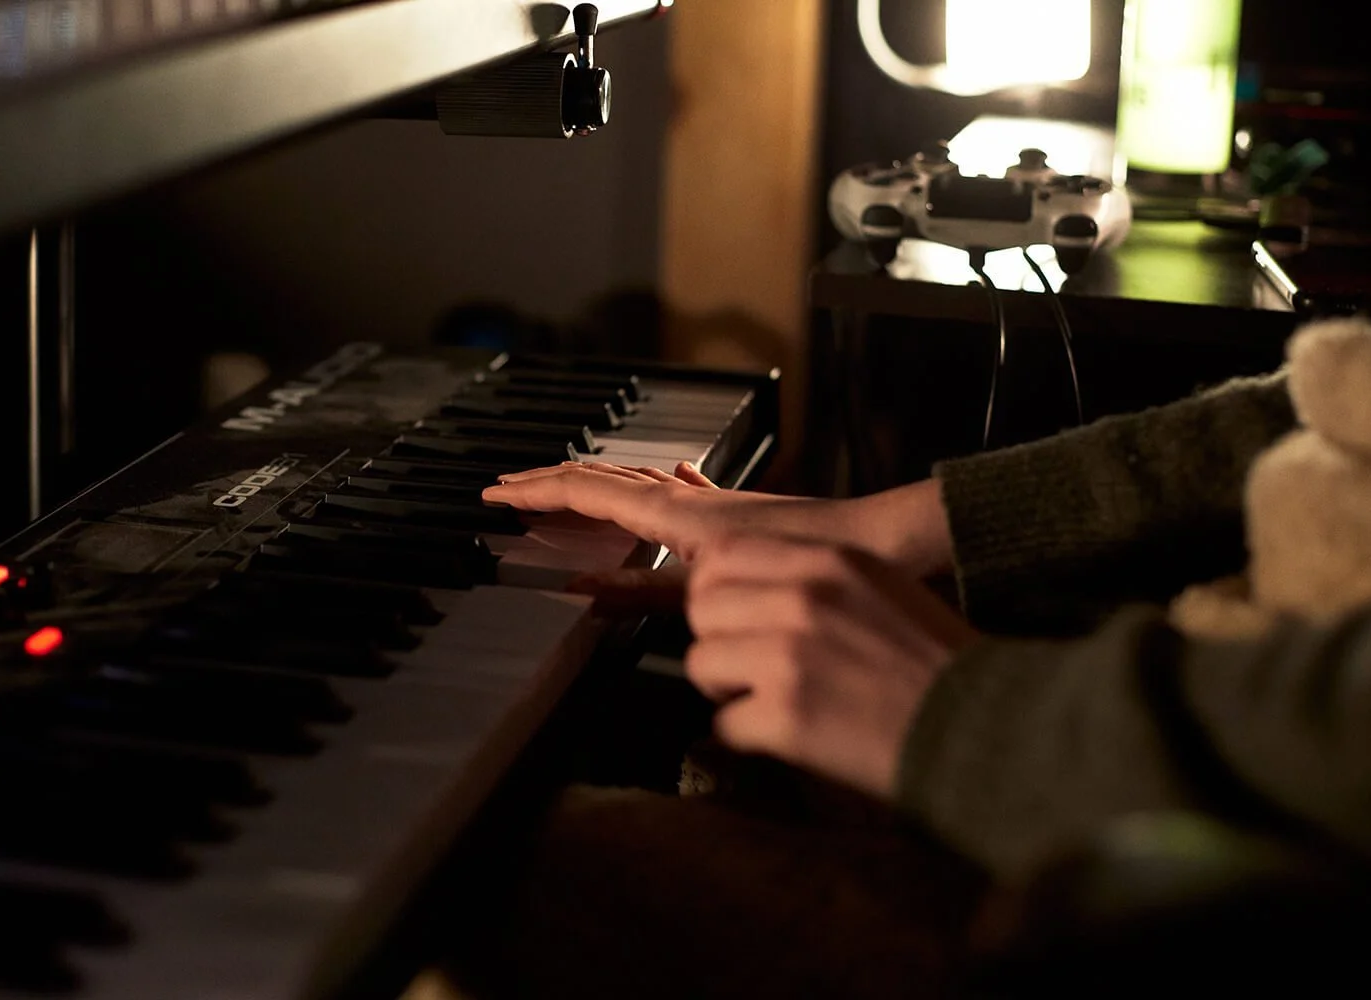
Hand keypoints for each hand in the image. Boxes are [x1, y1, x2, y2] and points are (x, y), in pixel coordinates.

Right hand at [482, 462, 955, 576]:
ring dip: (588, 485)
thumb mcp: (714, 588)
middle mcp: (688, 499)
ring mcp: (709, 503)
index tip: (494, 492)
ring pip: (632, 483)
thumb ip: (647, 590)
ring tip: (557, 490)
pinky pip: (666, 495)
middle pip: (602, 479)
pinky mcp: (729, 514)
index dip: (536, 491)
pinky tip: (656, 485)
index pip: (587, 491)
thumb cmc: (808, 561)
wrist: (876, 542)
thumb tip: (587, 590)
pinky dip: (639, 494)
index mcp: (676, 513)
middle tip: (508, 488)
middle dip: (550, 482)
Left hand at [682, 533, 980, 799]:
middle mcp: (805, 597)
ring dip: (726, 690)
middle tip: (748, 667)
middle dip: (716, 639)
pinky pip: (723, 724)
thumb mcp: (881, 587)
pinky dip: (748, 737)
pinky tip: (789, 737)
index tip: (733, 616)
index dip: (717, 590)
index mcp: (831, 559)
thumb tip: (747, 588)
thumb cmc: (938, 665)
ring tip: (771, 702)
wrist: (985, 727)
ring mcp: (791, 655)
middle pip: (701, 605)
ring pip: (700, 662)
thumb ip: (816, 577)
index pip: (722, 554)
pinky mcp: (786, 715)